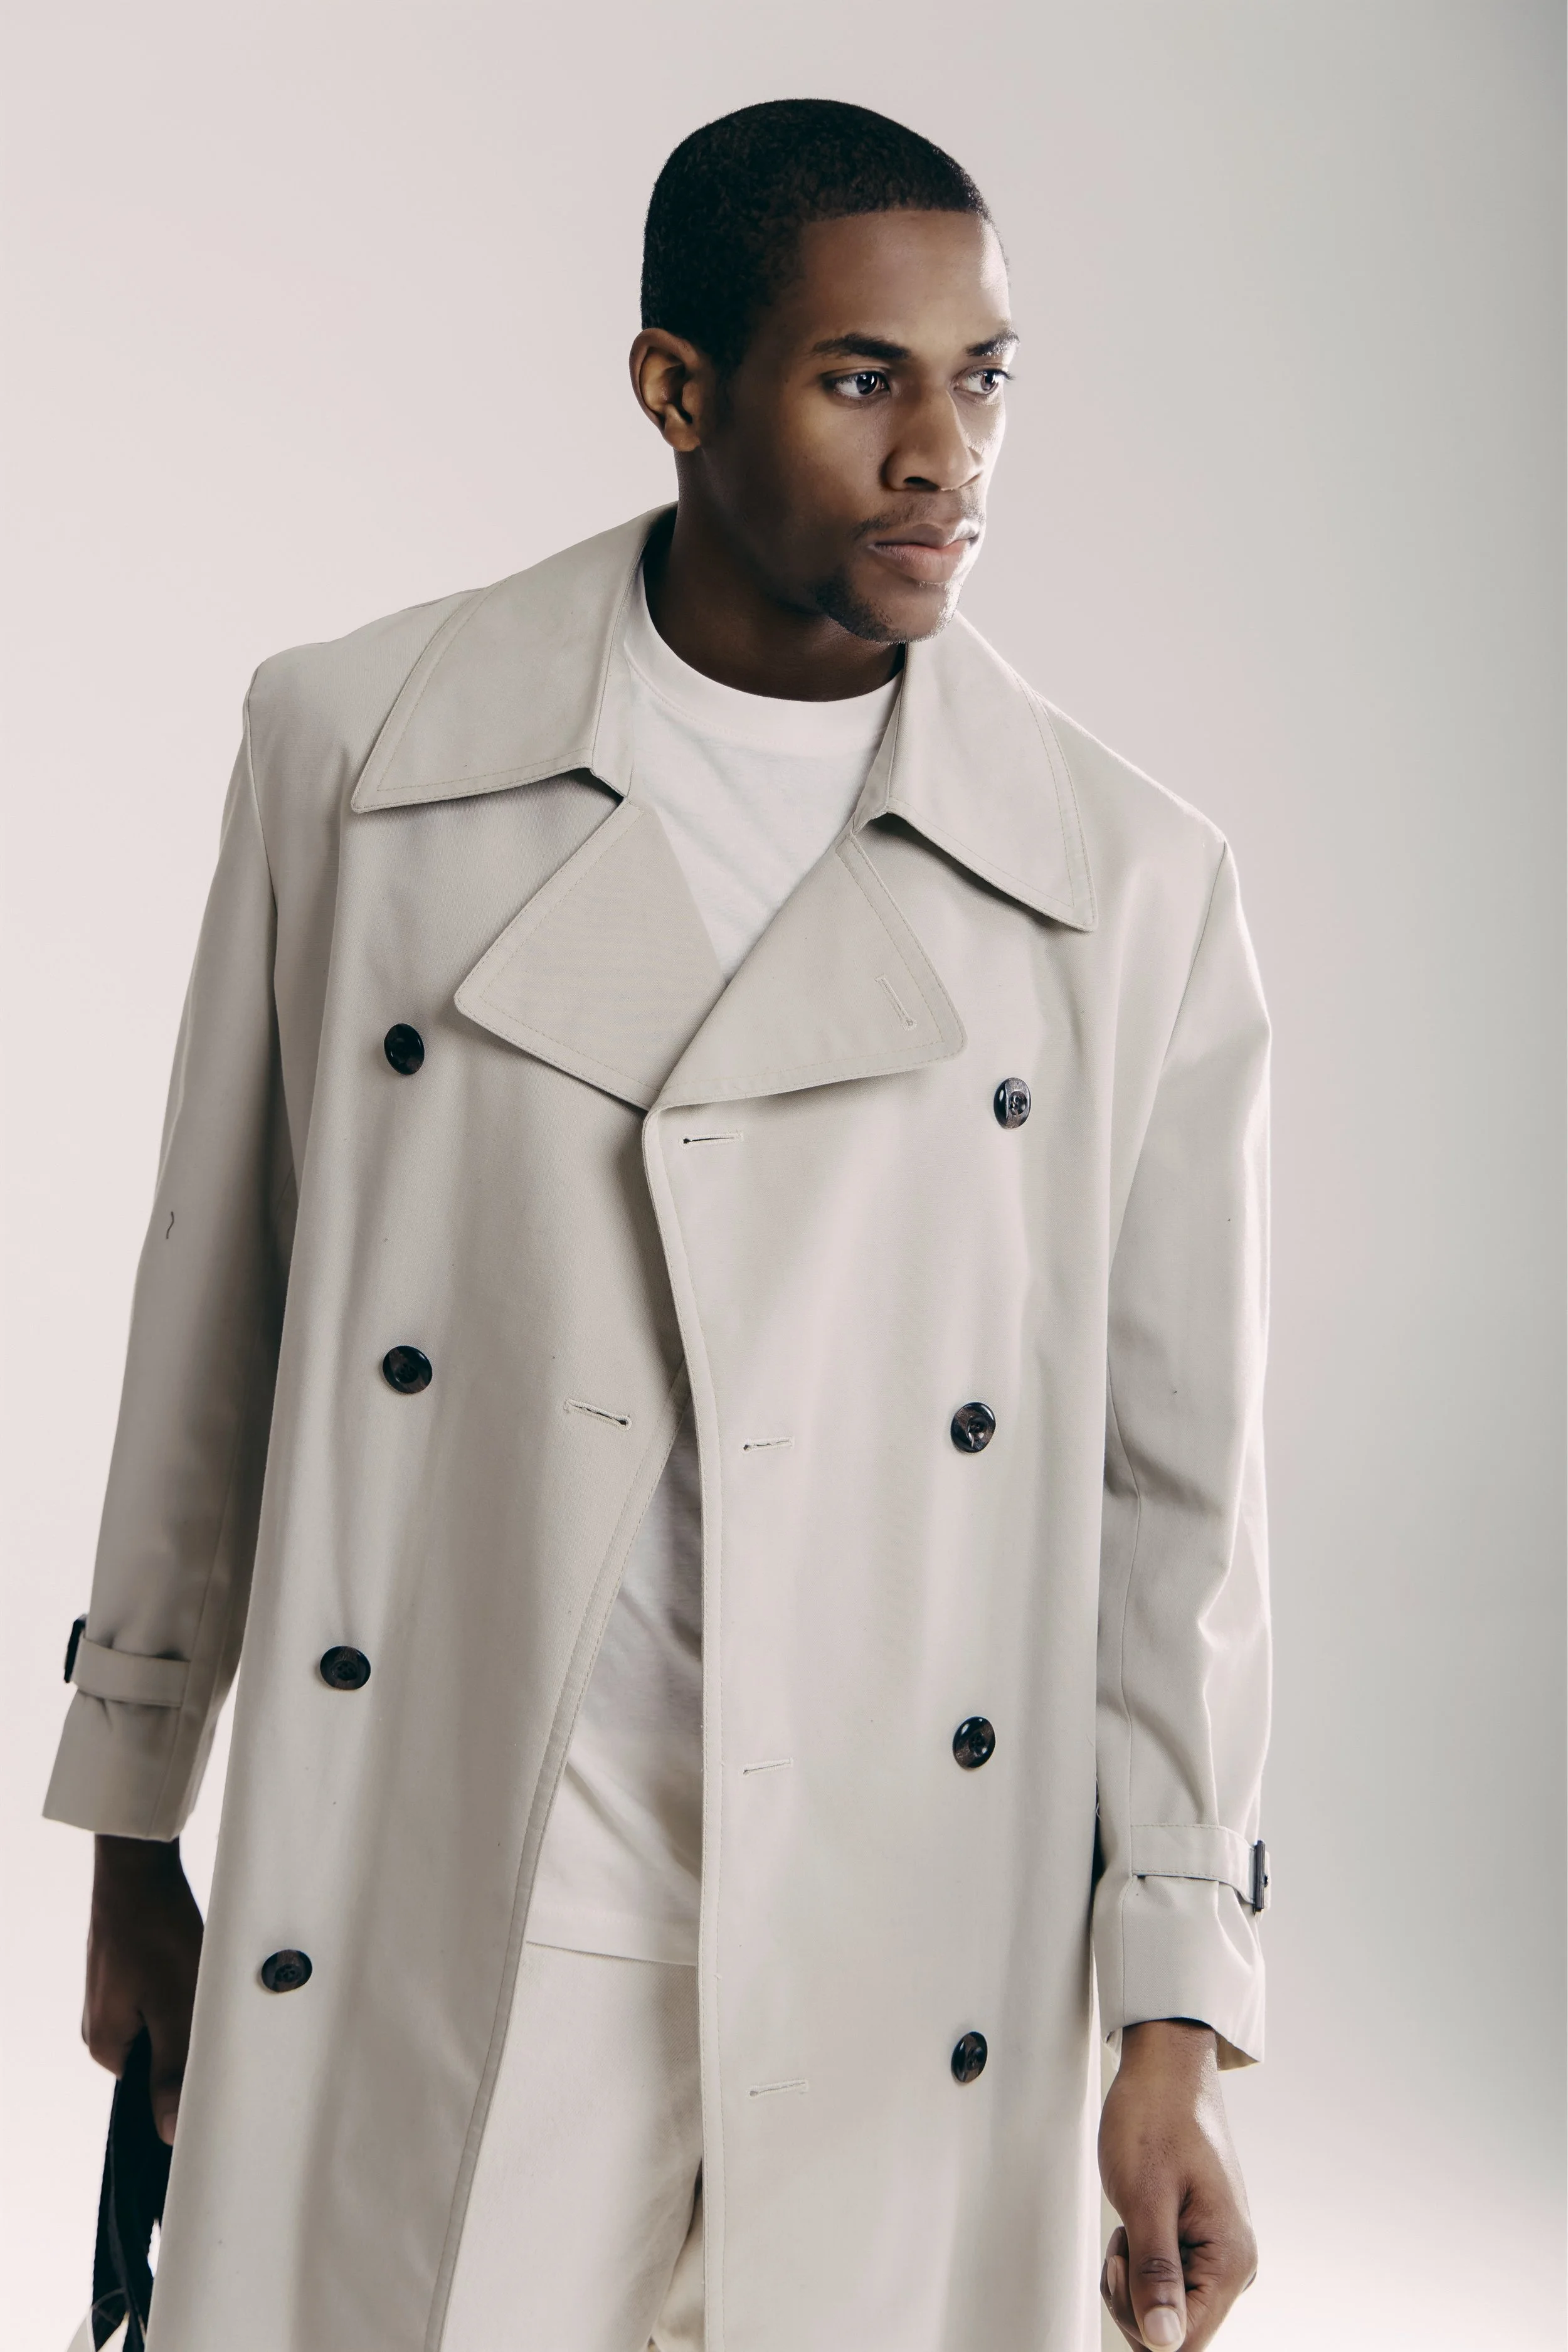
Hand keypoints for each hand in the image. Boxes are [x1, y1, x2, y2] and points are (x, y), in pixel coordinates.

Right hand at [83, 1834, 203, 2145]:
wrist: (140, 1868)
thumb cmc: (155, 1933)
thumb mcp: (175, 2007)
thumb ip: (173, 2071)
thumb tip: (168, 2133)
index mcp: (105, 2046)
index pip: (147, 2093)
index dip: (181, 2089)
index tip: (210, 2081)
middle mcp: (103, 2025)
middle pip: (157, 2056)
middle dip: (189, 2042)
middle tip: (215, 2021)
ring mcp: (115, 1996)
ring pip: (163, 2022)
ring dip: (189, 2012)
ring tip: (206, 1990)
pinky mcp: (130, 1971)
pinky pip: (160, 1996)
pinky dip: (183, 1989)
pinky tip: (198, 1971)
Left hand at [1098, 2019, 1255, 2349]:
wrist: (1165, 2068)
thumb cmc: (1155, 2117)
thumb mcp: (1144, 2197)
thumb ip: (1155, 2274)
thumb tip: (1163, 2342)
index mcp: (1231, 2259)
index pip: (1185, 2342)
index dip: (1140, 2319)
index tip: (1119, 2265)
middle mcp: (1235, 2264)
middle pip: (1176, 2331)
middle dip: (1132, 2300)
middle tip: (1118, 2243)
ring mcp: (1220, 2254)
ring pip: (1168, 2309)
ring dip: (1133, 2281)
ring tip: (1127, 2228)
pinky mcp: (1202, 2242)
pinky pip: (1168, 2282)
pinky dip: (1140, 2266)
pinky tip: (1135, 2229)